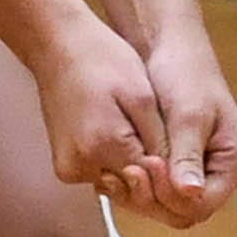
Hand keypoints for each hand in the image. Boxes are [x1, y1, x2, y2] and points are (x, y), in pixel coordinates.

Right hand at [26, 10, 170, 195]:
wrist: (56, 45)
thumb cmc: (100, 59)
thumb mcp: (142, 95)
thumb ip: (159, 141)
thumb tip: (174, 178)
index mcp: (104, 146)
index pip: (152, 183)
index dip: (172, 173)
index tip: (180, 152)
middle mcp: (81, 166)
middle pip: (133, 190)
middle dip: (155, 176)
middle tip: (164, 140)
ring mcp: (69, 168)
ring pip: (118, 186)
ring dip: (136, 171)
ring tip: (143, 135)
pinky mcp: (64, 165)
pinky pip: (101, 176)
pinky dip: (116, 164)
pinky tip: (124, 138)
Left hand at [128, 28, 236, 229]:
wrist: (168, 46)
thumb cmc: (184, 73)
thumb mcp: (188, 114)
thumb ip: (187, 155)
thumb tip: (191, 194)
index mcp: (235, 161)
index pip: (204, 205)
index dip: (172, 197)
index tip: (146, 167)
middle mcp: (219, 172)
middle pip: (185, 211)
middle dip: (154, 199)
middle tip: (126, 172)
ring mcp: (197, 169)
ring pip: (167, 204)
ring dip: (140, 194)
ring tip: (115, 173)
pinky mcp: (174, 163)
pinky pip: (155, 188)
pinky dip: (136, 184)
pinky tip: (113, 171)